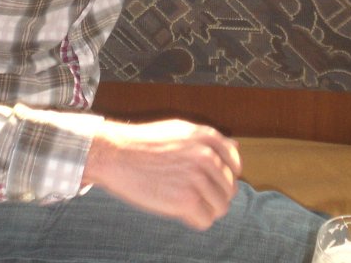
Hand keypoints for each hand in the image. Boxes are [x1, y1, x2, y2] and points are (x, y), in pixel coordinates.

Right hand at [82, 118, 241, 229]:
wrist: (116, 153)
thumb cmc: (143, 143)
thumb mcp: (180, 130)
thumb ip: (208, 139)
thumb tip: (235, 146)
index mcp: (206, 137)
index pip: (235, 163)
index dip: (226, 175)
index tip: (213, 182)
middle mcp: (206, 156)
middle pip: (229, 188)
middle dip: (214, 194)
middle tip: (193, 194)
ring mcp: (197, 178)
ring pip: (221, 207)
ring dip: (206, 209)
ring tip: (186, 203)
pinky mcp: (186, 200)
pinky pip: (206, 220)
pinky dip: (195, 220)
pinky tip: (180, 211)